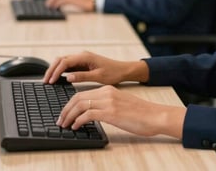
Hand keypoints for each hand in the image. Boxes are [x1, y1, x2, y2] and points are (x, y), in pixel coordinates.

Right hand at [43, 50, 148, 84]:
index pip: (65, 62)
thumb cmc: (113, 72)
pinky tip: (57, 79)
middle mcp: (82, 55)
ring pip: (63, 61)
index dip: (56, 71)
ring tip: (48, 81)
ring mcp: (81, 59)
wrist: (123, 70)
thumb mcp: (98, 76)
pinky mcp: (82, 63)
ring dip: (55, 70)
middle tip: (45, 81)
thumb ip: (82, 76)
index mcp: (85, 57)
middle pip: (60, 60)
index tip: (50, 81)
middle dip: (51, 69)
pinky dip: (61, 71)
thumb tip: (67, 77)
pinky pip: (68, 65)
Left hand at [56, 85, 185, 138]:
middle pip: (78, 97)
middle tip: (60, 120)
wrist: (155, 115)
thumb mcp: (121, 104)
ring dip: (69, 115)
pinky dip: (78, 120)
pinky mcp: (111, 112)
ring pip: (80, 105)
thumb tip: (93, 114)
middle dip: (66, 109)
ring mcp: (108, 102)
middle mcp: (106, 93)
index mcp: (108, 89)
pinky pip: (88, 114)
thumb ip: (107, 105)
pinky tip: (76, 127)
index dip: (70, 104)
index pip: (83, 94)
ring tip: (65, 124)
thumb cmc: (142, 114)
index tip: (65, 113)